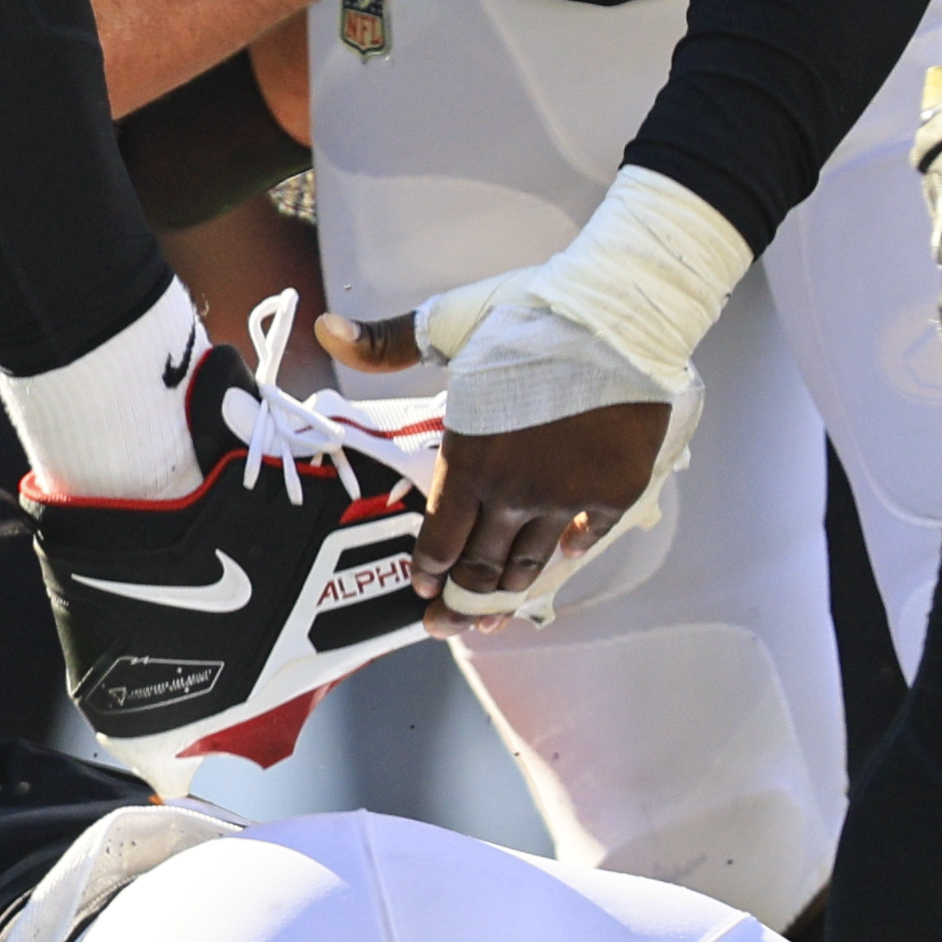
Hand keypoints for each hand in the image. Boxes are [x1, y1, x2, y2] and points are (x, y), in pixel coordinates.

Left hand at [318, 305, 666, 614]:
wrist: (618, 316)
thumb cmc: (529, 314)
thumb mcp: (448, 324)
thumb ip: (386, 343)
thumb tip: (323, 328)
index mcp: (468, 459)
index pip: (440, 539)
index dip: (427, 573)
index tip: (420, 592)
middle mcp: (513, 493)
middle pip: (481, 567)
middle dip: (458, 604)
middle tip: (445, 627)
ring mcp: (566, 499)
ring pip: (531, 563)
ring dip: (508, 595)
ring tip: (493, 615)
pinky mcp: (613, 493)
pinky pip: (585, 539)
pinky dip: (570, 552)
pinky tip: (562, 557)